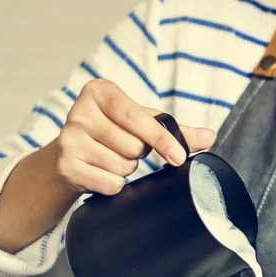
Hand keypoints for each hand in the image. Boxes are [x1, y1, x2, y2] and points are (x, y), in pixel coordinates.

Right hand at [55, 79, 215, 195]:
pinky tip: (100, 173)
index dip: (161, 139)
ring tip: (110, 158)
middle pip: (134, 146)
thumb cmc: (110, 134)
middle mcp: (79, 111)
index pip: (138, 118)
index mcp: (99, 91)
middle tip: (124, 148)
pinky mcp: (66, 166)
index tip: (179, 157)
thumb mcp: (140, 123)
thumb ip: (174, 130)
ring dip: (125, 169)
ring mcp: (69, 139)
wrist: (65, 158)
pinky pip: (110, 184)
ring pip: (123, 166)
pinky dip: (114, 185)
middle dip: (138, 154)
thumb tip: (210, 136)